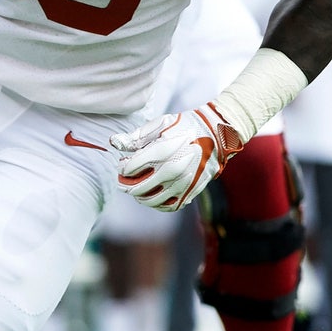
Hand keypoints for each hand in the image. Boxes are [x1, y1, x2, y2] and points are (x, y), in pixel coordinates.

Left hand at [111, 103, 245, 211]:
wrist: (217, 134)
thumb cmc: (185, 126)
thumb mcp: (159, 125)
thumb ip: (135, 137)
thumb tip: (114, 142)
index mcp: (161, 152)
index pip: (129, 168)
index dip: (121, 167)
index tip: (122, 163)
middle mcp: (172, 170)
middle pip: (137, 188)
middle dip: (125, 185)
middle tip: (122, 181)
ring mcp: (183, 183)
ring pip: (152, 200)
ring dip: (139, 197)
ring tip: (136, 190)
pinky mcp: (192, 190)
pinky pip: (170, 205)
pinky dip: (158, 204)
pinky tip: (153, 196)